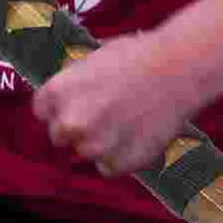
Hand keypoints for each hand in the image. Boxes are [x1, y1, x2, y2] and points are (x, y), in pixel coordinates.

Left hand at [30, 30, 193, 176]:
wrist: (180, 68)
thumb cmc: (141, 55)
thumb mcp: (96, 57)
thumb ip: (76, 81)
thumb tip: (70, 94)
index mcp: (60, 90)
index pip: (42, 110)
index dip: (59, 107)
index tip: (74, 105)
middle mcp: (72, 121)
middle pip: (60, 136)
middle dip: (77, 127)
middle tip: (103, 114)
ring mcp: (97, 145)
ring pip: (86, 152)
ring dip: (101, 142)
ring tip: (126, 121)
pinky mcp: (121, 162)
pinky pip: (110, 167)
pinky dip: (121, 156)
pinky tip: (136, 134)